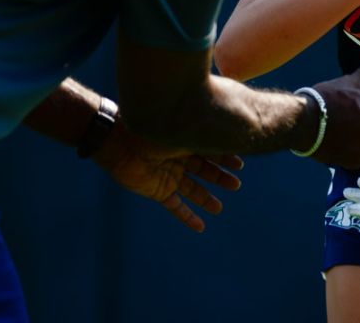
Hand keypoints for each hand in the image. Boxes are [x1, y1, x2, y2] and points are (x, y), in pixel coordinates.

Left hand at [92, 123, 242, 232]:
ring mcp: (168, 176)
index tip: (240, 166)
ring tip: (219, 209)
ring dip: (206, 200)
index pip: (211, 152)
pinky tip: (200, 227)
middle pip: (204, 172)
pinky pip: (175, 206)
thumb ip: (205, 137)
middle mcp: (178, 159)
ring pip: (192, 190)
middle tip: (235, 186)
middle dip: (220, 179)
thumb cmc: (152, 131)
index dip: (226, 159)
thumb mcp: (184, 133)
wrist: (119, 143)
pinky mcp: (158, 191)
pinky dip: (187, 217)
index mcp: (185, 142)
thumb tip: (232, 132)